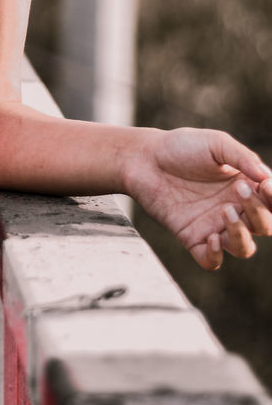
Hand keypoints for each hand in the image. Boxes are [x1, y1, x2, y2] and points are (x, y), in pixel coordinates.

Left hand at [125, 127, 271, 271]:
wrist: (144, 158)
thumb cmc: (181, 147)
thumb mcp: (216, 144)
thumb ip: (244, 158)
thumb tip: (268, 178)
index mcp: (246, 187)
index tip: (266, 187)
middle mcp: (234, 209)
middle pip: (264, 226)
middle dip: (258, 211)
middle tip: (238, 190)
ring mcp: (214, 225)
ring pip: (243, 248)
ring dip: (241, 235)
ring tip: (225, 211)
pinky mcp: (192, 237)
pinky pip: (211, 261)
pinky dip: (217, 256)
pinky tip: (212, 238)